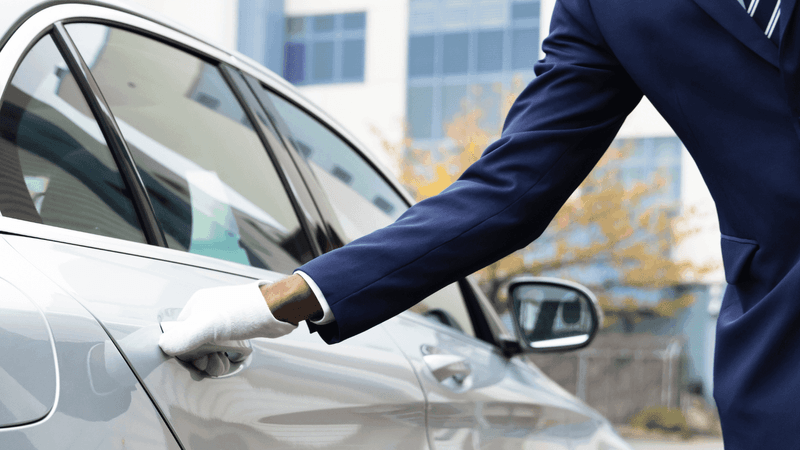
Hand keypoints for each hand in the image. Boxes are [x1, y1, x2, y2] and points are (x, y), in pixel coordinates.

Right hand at [158, 281, 296, 365]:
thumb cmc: (245, 313)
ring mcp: (225, 321)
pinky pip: (225, 347)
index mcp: (199, 305)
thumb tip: (164, 345)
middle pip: (196, 342)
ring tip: (222, 363)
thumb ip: (184, 336)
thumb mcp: (209, 325)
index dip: (185, 350)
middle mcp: (210, 312)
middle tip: (211, 364)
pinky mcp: (239, 329)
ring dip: (214, 360)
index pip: (181, 332)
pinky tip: (230, 359)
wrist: (277, 310)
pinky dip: (226, 356)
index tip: (195, 360)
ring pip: (211, 347)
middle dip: (202, 358)